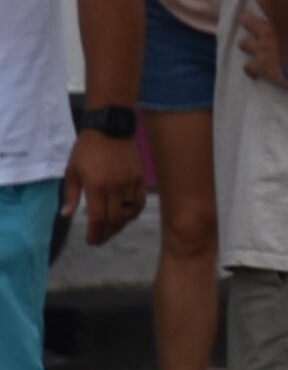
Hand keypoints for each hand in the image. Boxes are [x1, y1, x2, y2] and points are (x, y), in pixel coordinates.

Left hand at [62, 129, 144, 245]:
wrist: (110, 129)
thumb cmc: (87, 149)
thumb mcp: (72, 171)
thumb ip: (71, 195)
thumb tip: (66, 214)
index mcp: (97, 186)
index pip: (99, 218)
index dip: (96, 233)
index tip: (92, 241)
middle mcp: (116, 187)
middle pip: (114, 219)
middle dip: (106, 233)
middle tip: (100, 239)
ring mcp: (130, 183)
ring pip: (129, 213)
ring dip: (120, 225)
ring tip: (111, 230)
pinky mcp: (140, 178)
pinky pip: (140, 202)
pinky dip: (133, 213)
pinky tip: (126, 216)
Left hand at [238, 0, 280, 82]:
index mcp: (280, 20)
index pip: (267, 2)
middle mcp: (266, 32)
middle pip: (249, 21)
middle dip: (245, 18)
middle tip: (243, 16)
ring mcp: (261, 48)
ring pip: (244, 43)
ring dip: (245, 43)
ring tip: (245, 43)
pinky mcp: (260, 65)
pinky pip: (249, 67)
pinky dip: (250, 69)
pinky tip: (252, 71)